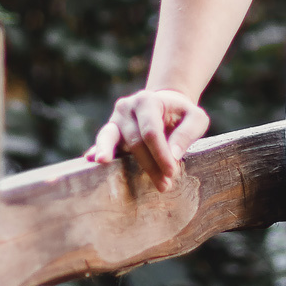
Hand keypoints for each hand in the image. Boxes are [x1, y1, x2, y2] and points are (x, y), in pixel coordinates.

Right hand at [84, 88, 211, 189]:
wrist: (165, 106)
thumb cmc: (182, 115)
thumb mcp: (196, 118)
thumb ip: (188, 133)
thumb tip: (173, 155)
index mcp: (147, 100)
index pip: (151, 131)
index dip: (160, 154)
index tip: (172, 173)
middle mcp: (126, 107)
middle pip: (134, 140)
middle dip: (148, 164)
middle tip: (164, 185)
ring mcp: (115, 119)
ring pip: (109, 137)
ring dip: (110, 154)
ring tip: (103, 162)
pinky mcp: (110, 132)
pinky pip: (101, 142)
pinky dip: (95, 150)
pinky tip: (90, 159)